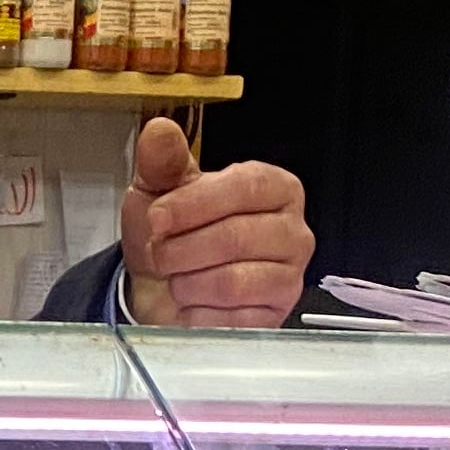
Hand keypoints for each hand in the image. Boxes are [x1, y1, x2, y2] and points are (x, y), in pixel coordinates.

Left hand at [120, 118, 310, 331]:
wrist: (161, 286)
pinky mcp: (275, 315)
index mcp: (274, 187)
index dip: (195, 204)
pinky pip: (232, 319)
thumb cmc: (171, 233)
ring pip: (233, 281)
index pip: (245, 187)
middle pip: (236, 237)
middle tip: (159, 254)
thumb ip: (162, 162)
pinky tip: (193, 302)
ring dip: (187, 283)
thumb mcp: (159, 191)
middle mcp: (292, 230)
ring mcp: (289, 275)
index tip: (157, 217)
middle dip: (181, 249)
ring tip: (177, 277)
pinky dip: (198, 313)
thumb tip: (159, 131)